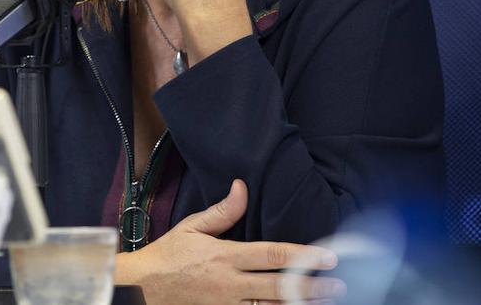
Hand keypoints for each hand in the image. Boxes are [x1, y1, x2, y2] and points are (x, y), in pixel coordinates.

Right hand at [115, 180, 344, 304]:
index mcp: (225, 257)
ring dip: (300, 304)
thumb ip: (222, 211)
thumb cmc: (168, 256)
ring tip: (326, 302)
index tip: (328, 256)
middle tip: (339, 285)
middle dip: (312, 286)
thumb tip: (241, 187)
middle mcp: (230, 284)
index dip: (303, 256)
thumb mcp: (191, 227)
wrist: (141, 289)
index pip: (271, 256)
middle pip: (279, 287)